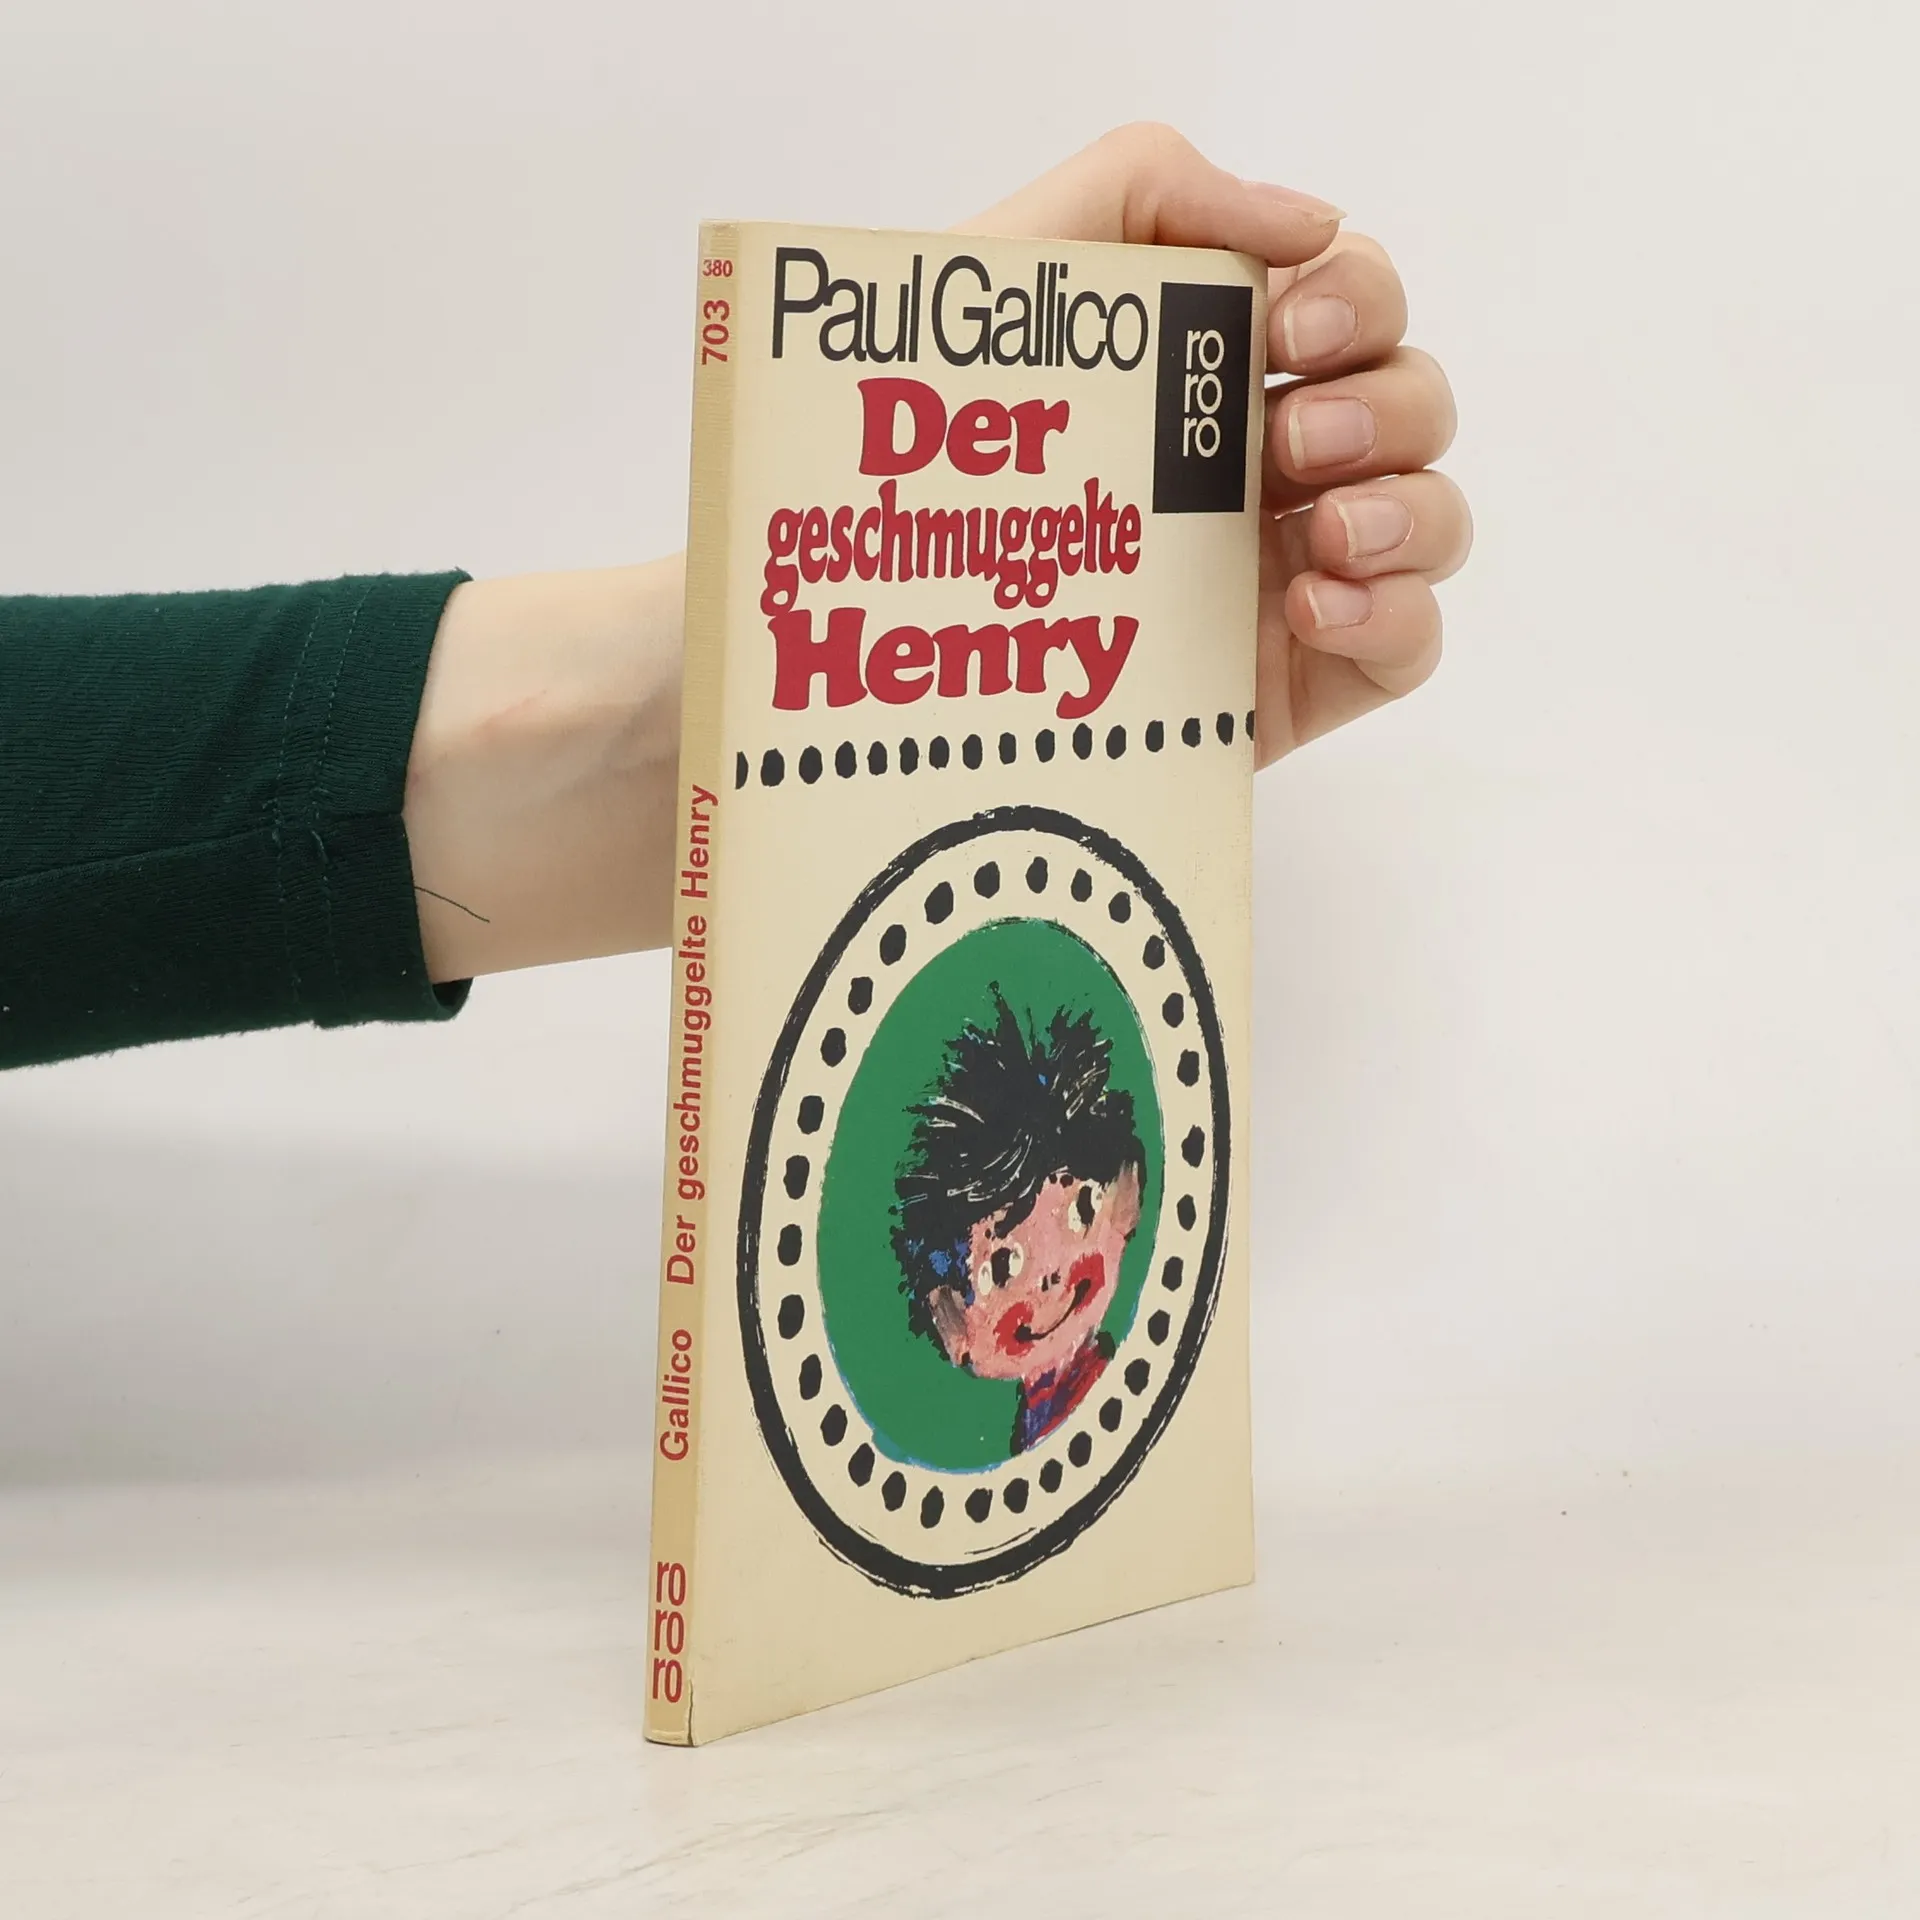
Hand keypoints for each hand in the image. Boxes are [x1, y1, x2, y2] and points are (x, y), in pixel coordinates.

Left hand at [407, 129, 1470, 982]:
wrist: (823, 642)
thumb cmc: (899, 461)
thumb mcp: (999, 278)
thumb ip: (1140, 190)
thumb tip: (1308, 219)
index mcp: (1196, 374)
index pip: (1346, 306)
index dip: (1357, 294)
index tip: (1293, 319)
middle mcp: (1245, 472)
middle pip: (1405, 408)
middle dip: (1384, 402)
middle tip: (1287, 438)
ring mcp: (1266, 585)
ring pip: (1425, 522)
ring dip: (1412, 504)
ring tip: (1317, 527)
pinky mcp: (1272, 694)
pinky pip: (1406, 647)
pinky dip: (1404, 614)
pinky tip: (1320, 604)